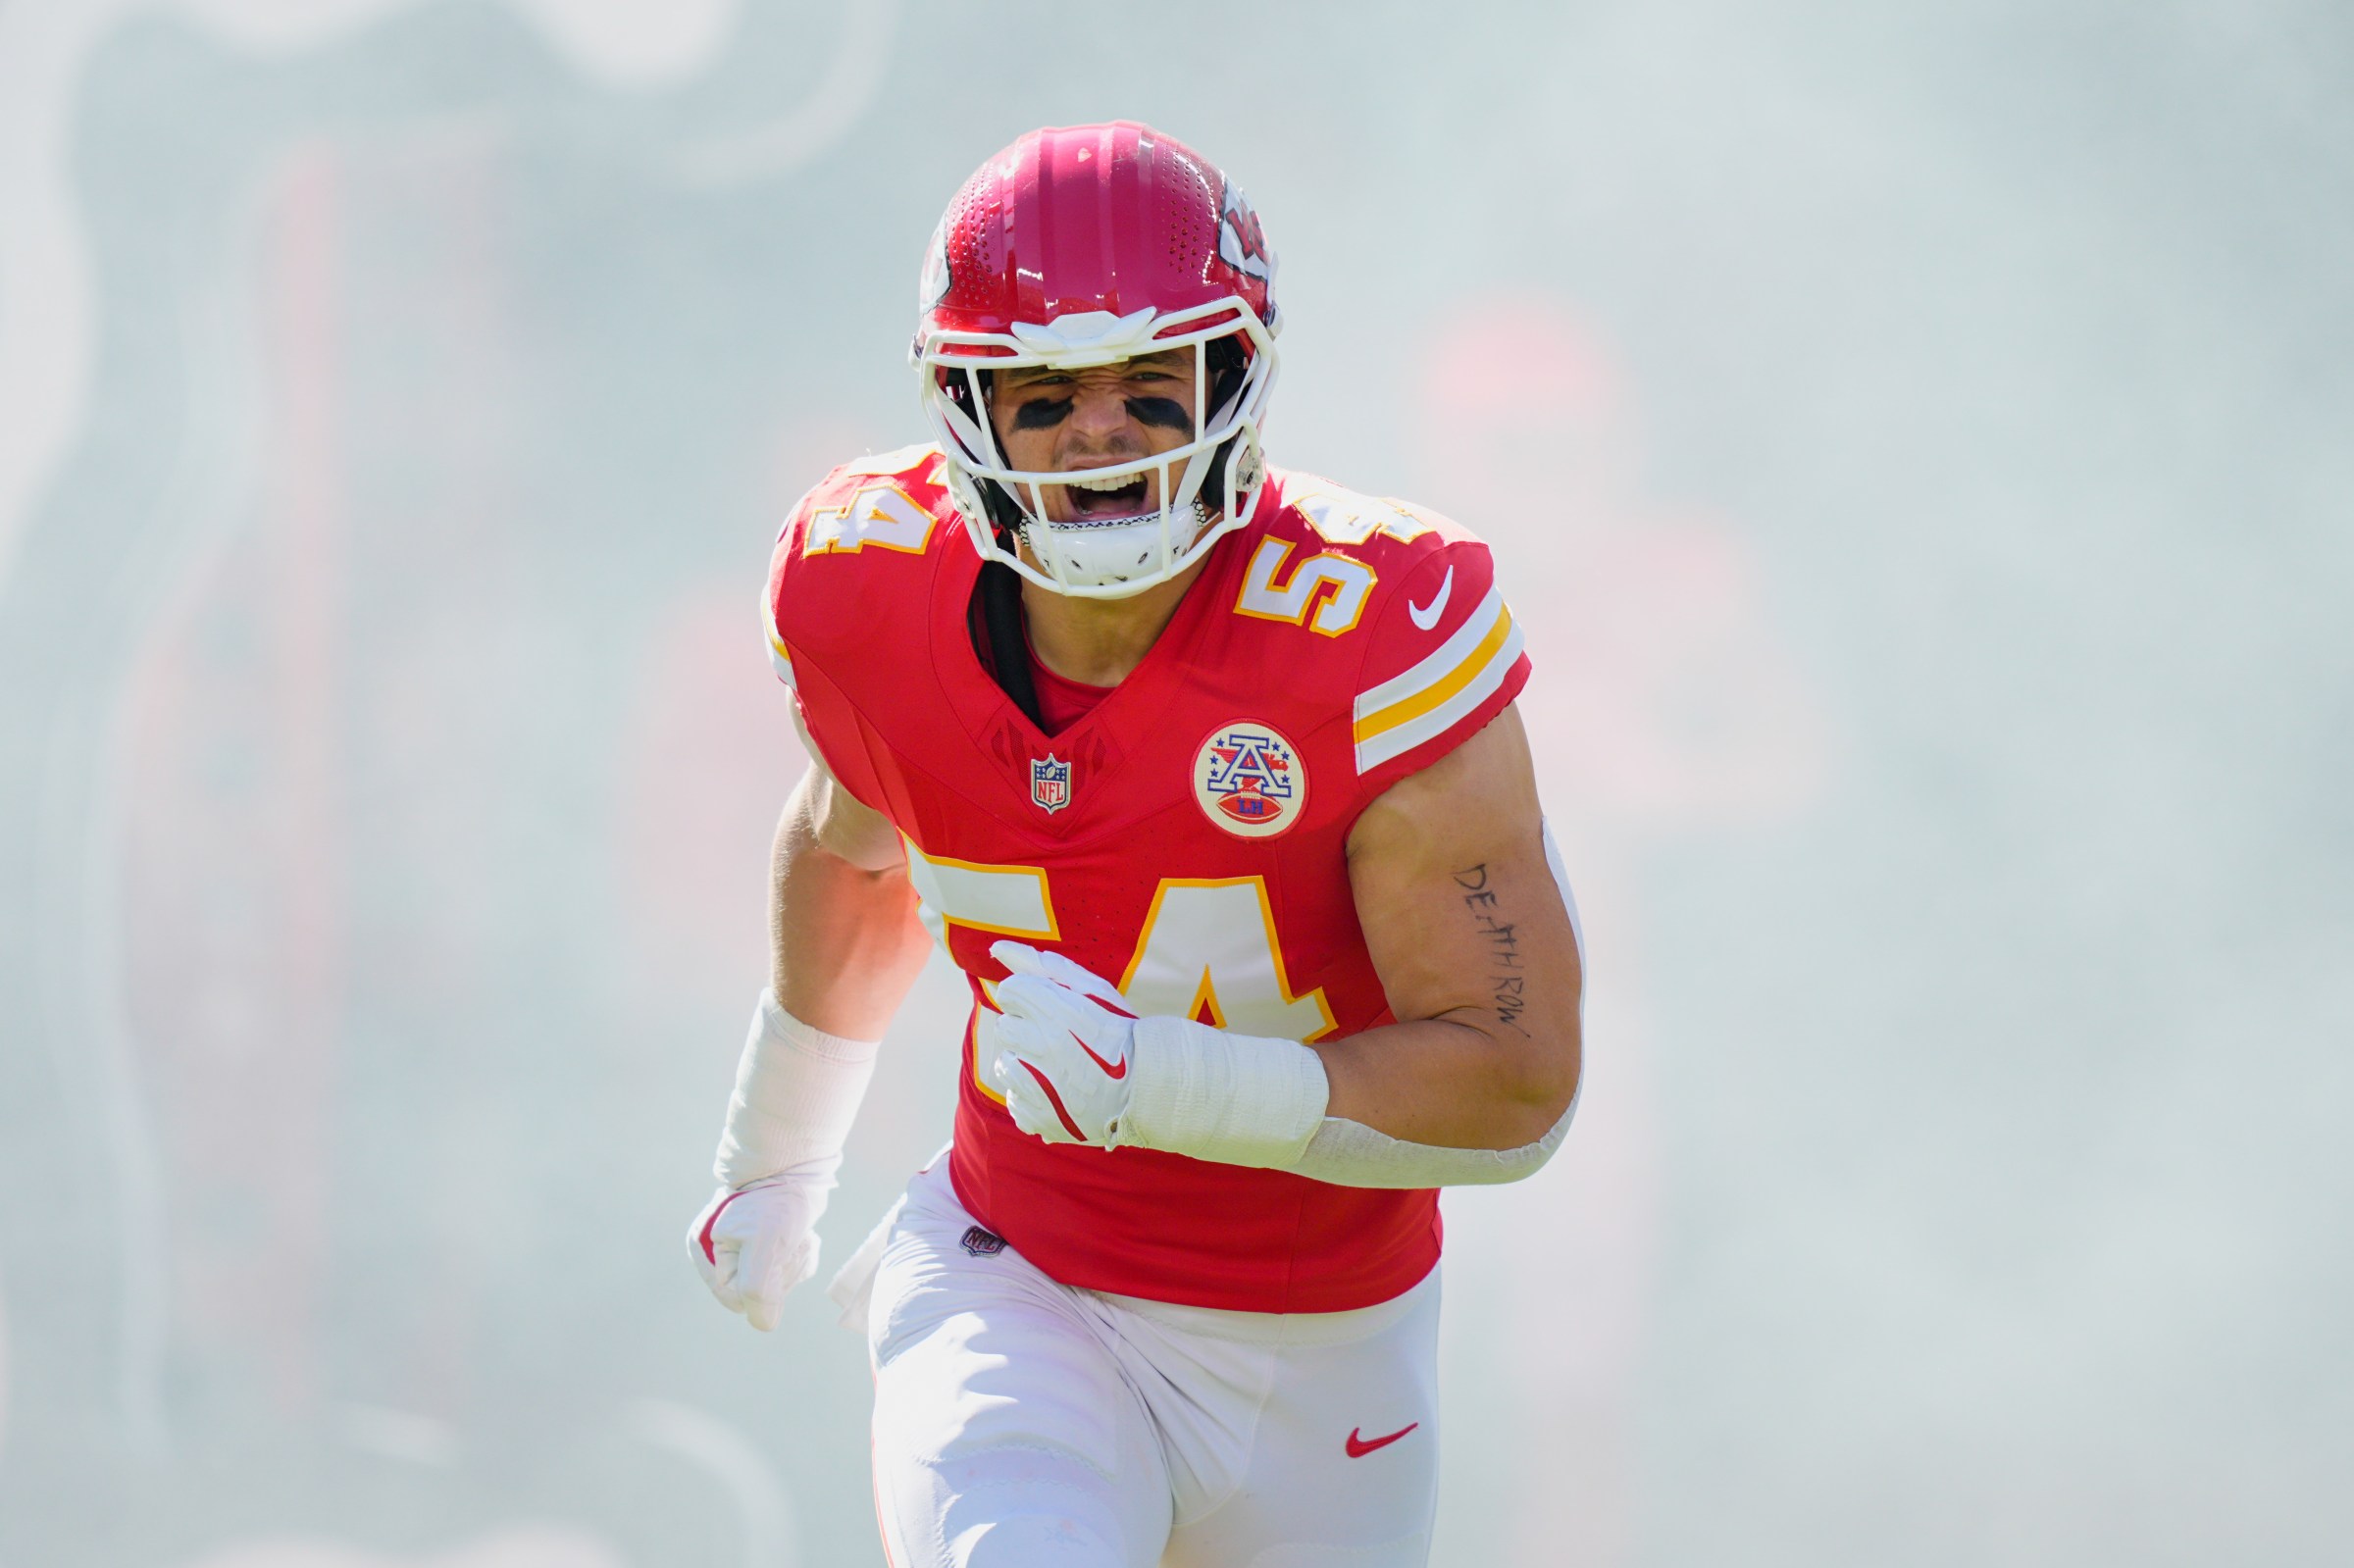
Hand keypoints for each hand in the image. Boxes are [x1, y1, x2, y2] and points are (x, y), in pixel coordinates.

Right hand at [686, 1171, 828, 1330]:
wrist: (798, 1162)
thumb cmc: (777, 1200)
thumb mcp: (765, 1245)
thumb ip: (757, 1289)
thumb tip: (763, 1324)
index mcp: (704, 1250)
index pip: (736, 1297)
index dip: (762, 1284)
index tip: (775, 1253)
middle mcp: (717, 1250)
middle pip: (755, 1291)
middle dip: (780, 1272)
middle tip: (787, 1240)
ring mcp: (741, 1247)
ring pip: (774, 1281)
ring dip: (792, 1263)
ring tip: (795, 1234)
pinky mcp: (764, 1242)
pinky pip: (785, 1268)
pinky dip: (799, 1256)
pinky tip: (802, 1235)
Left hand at [989, 941, 1139, 1146]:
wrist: (1148, 1086)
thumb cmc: (1120, 1030)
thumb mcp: (1090, 989)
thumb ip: (1040, 965)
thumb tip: (997, 947)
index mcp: (1054, 1010)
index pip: (1010, 991)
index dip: (1030, 997)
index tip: (1052, 1008)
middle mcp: (1041, 1047)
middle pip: (1005, 1027)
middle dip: (1027, 1030)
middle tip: (1060, 1039)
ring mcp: (1038, 1086)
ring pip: (1005, 1065)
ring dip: (1026, 1064)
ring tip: (1060, 1067)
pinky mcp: (1038, 1117)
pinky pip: (1014, 1101)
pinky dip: (1032, 1097)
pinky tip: (1060, 1092)